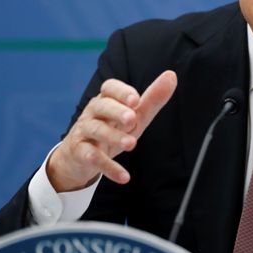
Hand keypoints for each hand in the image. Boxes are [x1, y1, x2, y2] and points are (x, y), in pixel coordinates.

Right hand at [47, 71, 177, 191]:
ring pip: (96, 130)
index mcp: (107, 99)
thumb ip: (152, 98)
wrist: (81, 156)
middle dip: (116, 112)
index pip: (109, 88)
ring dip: (114, 137)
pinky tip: (124, 177)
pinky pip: (92, 157)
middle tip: (132, 119)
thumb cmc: (113, 129)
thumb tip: (171, 75)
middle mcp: (93, 112)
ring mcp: (85, 132)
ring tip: (132, 144)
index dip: (122, 92)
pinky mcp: (80, 152)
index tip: (135, 99)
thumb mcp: (134, 116)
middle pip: (101, 106)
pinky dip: (109, 167)